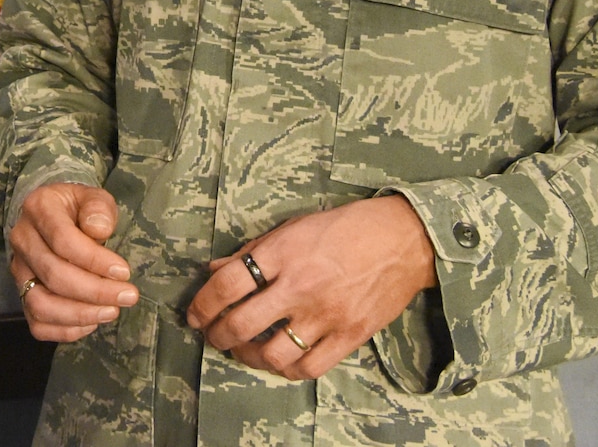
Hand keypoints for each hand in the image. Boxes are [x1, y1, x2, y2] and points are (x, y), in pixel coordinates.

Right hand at [8, 182, 139, 341]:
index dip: (95, 261)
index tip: (124, 272)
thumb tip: (99, 230)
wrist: (56, 216)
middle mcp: (22, 240)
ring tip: (111, 312)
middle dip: (95, 291)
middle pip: (53, 274)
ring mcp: (19, 270)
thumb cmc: (80, 209)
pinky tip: (92, 322)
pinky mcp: (22, 294)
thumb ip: (98, 208)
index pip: (62, 240)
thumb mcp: (94, 196)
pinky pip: (37, 324)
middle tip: (127, 296)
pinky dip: (66, 330)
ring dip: (79, 314)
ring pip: (40, 304)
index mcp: (38, 208)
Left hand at [184, 196, 437, 379]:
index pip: (228, 283)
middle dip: (217, 335)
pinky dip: (287, 370)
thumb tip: (214, 268)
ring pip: (272, 354)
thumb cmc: (344, 227)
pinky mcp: (350, 335)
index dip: (203, 303)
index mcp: (283, 252)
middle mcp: (300, 286)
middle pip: (242, 324)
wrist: (403, 240)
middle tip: (212, 336)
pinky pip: (309, 367)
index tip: (194, 314)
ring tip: (242, 350)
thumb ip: (253, 251)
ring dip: (248, 357)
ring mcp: (326, 314)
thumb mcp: (293, 227)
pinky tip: (279, 361)